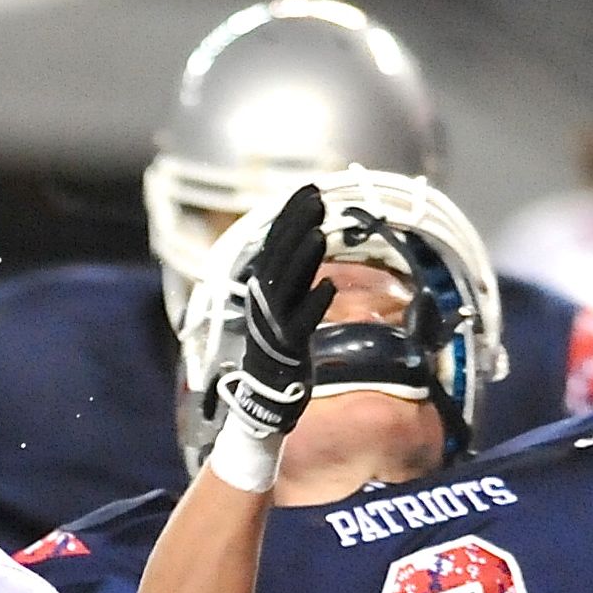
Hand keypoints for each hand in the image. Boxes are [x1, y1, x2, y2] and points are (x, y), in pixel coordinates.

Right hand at [205, 183, 333, 492]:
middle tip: (317, 197)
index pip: (276, 245)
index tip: (308, 191)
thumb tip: (302, 248)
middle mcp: (264, 304)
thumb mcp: (279, 312)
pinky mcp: (287, 348)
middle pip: (282, 257)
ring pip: (289, 285)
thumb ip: (290, 281)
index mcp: (262, 291)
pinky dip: (314, 304)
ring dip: (304, 258)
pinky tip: (330, 286)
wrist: (263, 402)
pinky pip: (302, 322)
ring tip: (321, 232)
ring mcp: (274, 326)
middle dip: (298, 226)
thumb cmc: (276, 357)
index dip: (291, 217)